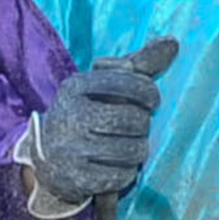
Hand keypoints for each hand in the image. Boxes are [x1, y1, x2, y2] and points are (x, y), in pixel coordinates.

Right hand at [33, 38, 178, 206]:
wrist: (46, 156)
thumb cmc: (87, 111)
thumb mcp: (104, 85)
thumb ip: (139, 64)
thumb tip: (173, 42)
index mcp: (76, 86)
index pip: (129, 82)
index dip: (149, 93)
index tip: (150, 101)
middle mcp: (70, 115)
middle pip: (133, 119)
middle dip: (143, 124)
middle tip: (137, 126)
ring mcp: (71, 148)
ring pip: (132, 150)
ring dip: (139, 149)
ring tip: (129, 145)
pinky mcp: (76, 177)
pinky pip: (122, 176)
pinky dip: (128, 172)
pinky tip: (118, 164)